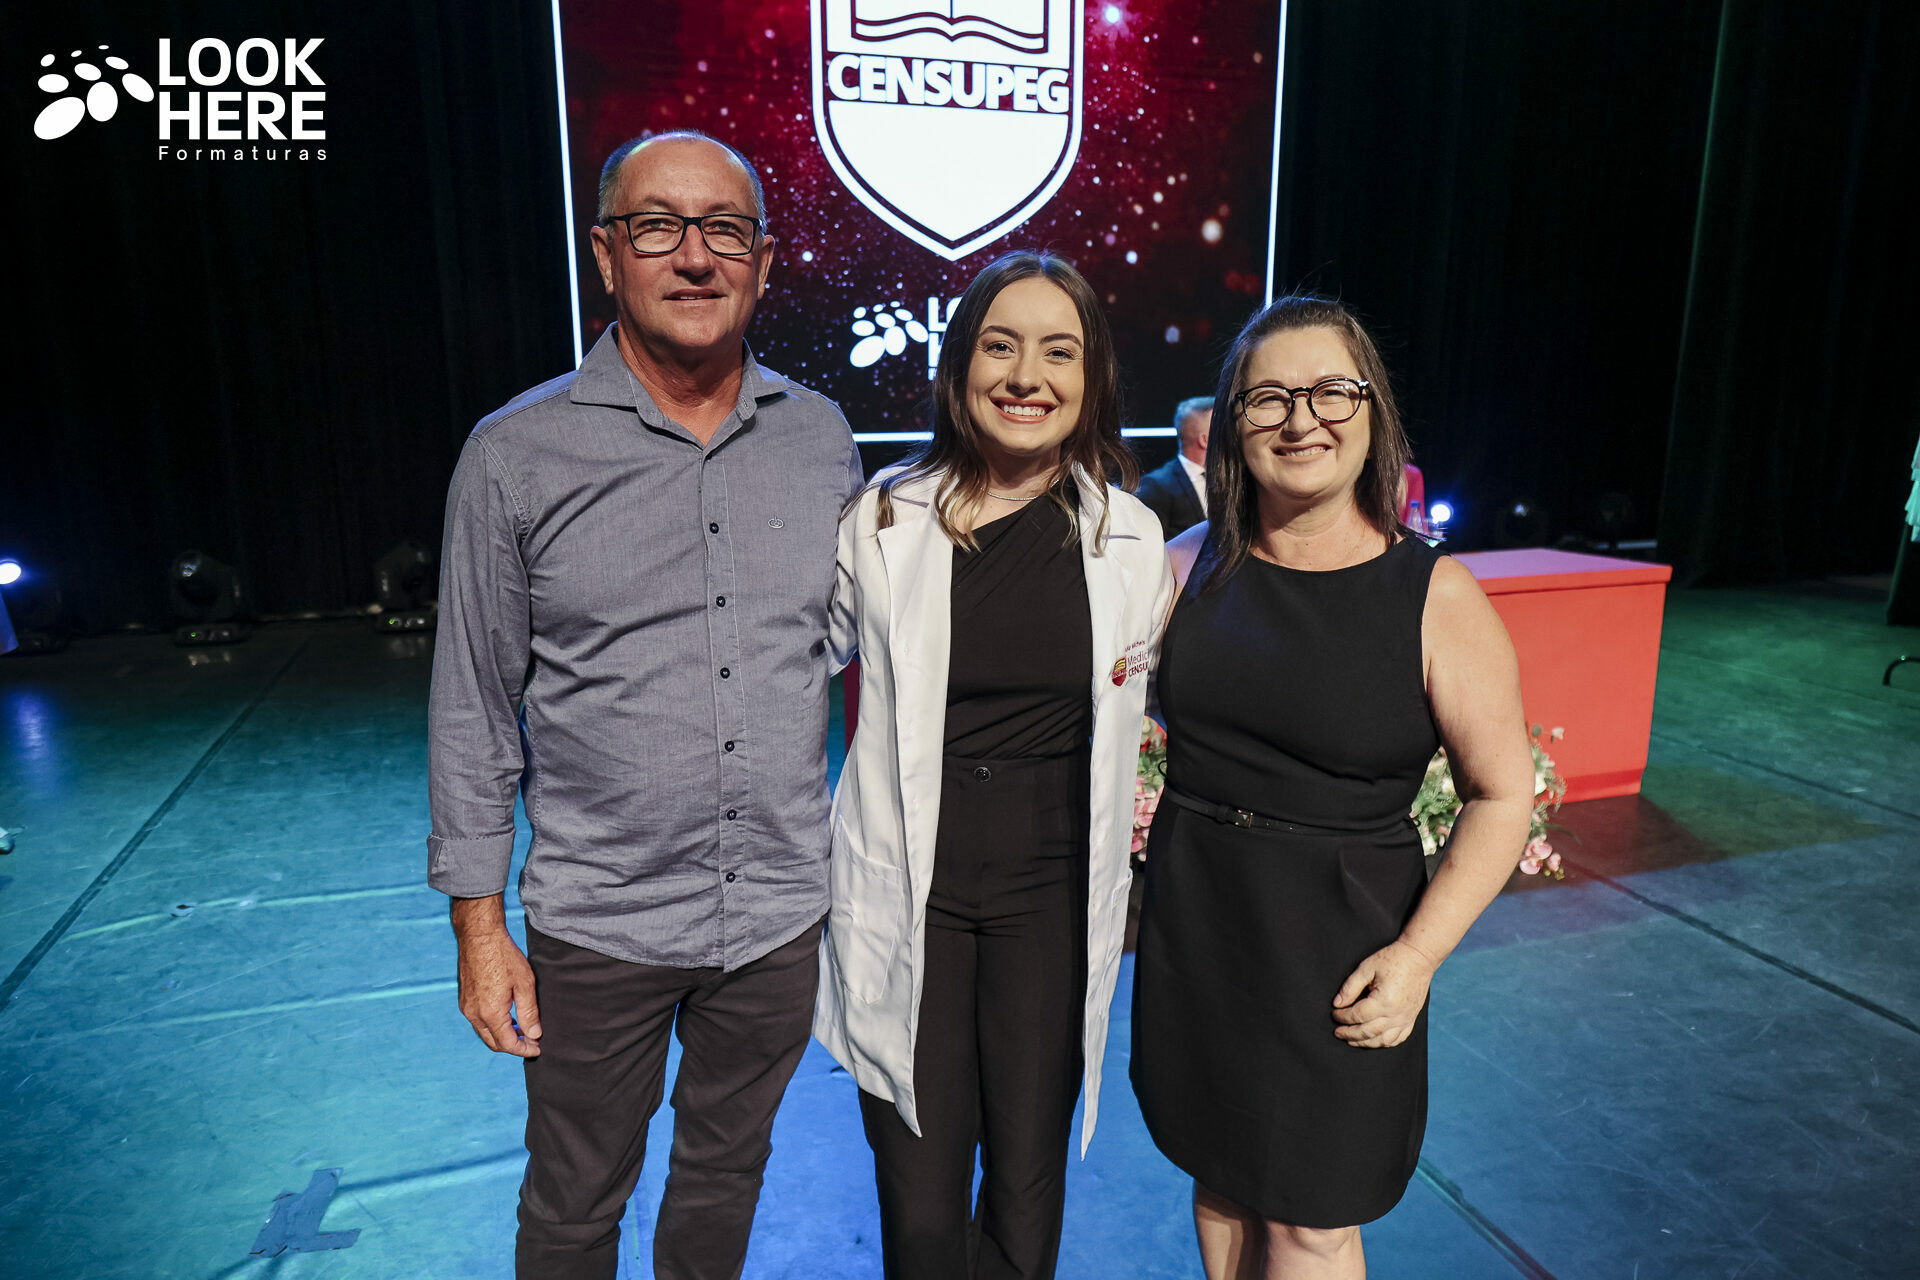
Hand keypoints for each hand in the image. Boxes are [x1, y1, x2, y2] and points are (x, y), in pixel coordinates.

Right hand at [451, 895, 541, 1056]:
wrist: (480, 935)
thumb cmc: (504, 955)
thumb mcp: (524, 983)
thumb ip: (529, 1012)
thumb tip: (534, 1035)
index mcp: (490, 1013)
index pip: (508, 1044)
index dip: (524, 1050)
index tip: (538, 1049)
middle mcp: (474, 1014)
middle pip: (494, 1043)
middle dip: (513, 1047)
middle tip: (532, 1041)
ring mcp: (466, 1007)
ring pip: (484, 1034)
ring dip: (502, 1036)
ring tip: (522, 1029)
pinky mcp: (464, 999)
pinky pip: (478, 1022)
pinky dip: (493, 1026)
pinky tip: (507, 1016)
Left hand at [1331, 940, 1436, 1048]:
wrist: (1419, 957)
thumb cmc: (1393, 959)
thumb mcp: (1367, 968)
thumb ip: (1350, 987)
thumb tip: (1338, 1003)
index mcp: (1384, 1001)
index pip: (1357, 1015)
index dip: (1343, 1017)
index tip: (1334, 1014)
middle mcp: (1396, 1014)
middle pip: (1368, 1031)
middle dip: (1350, 1033)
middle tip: (1337, 1032)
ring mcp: (1406, 1018)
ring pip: (1383, 1040)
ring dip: (1365, 1042)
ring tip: (1351, 1040)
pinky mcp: (1411, 1018)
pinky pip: (1398, 1038)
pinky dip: (1384, 1042)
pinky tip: (1374, 1040)